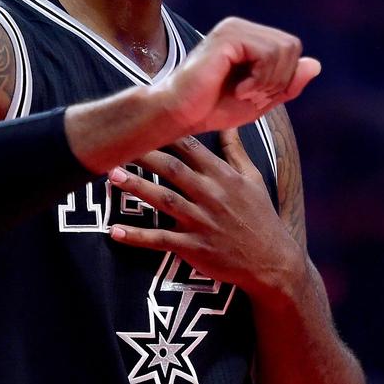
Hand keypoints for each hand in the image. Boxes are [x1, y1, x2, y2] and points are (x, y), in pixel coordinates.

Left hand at [107, 128, 303, 301]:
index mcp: (223, 177)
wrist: (272, 261)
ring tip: (112, 176)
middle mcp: (210, 195)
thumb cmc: (260, 216)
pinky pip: (160, 240)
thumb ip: (235, 151)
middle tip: (117, 144)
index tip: (145, 122)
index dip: (167, 134)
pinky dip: (137, 236)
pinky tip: (114, 231)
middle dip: (145, 155)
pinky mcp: (193, 247)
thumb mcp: (253, 179)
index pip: (191, 148)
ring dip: (137, 187)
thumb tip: (228, 122)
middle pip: (172, 170)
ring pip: (163, 200)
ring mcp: (201, 222)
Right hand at [155, 17, 320, 134]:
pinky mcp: (228, 37)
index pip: (291, 49)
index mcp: (248, 38)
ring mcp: (233, 29)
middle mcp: (241, 27)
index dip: (285, 78)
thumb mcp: (261, 99)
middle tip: (254, 96)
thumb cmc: (212, 108)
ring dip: (270, 81)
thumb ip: (287, 83)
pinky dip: (260, 79)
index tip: (260, 96)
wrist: (179, 115)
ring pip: (283, 49)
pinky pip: (267, 53)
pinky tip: (239, 90)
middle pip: (292, 46)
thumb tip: (316, 64)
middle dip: (280, 79)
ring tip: (245, 94)